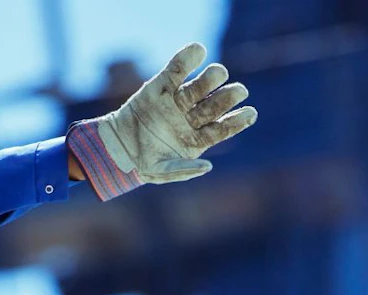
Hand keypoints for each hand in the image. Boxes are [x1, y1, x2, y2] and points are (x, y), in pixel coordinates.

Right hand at [66, 42, 256, 200]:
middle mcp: (191, 118)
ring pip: (198, 88)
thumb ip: (183, 170)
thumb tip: (209, 166)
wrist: (116, 147)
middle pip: (214, 106)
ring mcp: (177, 101)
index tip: (251, 113)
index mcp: (197, 139)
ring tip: (219, 73)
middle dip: (227, 98)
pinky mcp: (160, 86)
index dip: (237, 121)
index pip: (222, 128)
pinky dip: (185, 60)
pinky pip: (175, 71)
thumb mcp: (160, 172)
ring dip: (211, 79)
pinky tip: (198, 49)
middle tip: (240, 90)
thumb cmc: (143, 163)